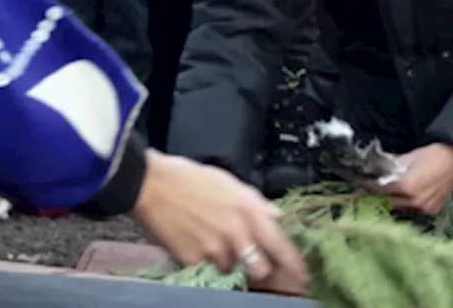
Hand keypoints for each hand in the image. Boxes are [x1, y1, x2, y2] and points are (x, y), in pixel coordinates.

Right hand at [132, 151, 308, 295]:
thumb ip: (254, 201)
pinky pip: (206, 271)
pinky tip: (195, 245)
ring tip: (213, 246)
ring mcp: (214, 249)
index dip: (294, 264)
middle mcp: (236, 232)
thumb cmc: (188, 177)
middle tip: (251, 262)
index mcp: (248, 210)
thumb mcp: (228, 181)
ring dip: (227, 264)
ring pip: (232, 272)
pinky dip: (204, 264)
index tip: (302, 275)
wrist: (149, 184)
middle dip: (258, 269)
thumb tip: (275, 216)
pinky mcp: (192, 261)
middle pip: (260, 269)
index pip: (281, 245)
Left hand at [368, 143, 452, 215]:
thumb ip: (389, 167)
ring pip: (398, 210)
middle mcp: (415, 201)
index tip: (356, 186)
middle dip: (374, 199)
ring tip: (378, 197)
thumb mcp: (408, 157)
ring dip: (388, 204)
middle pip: (386, 203)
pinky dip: (403, 206)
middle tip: (361, 195)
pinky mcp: (431, 212)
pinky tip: (398, 200)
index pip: (380, 190)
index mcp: (407, 186)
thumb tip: (373, 172)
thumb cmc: (432, 155)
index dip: (367, 188)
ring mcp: (424, 209)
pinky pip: (411, 212)